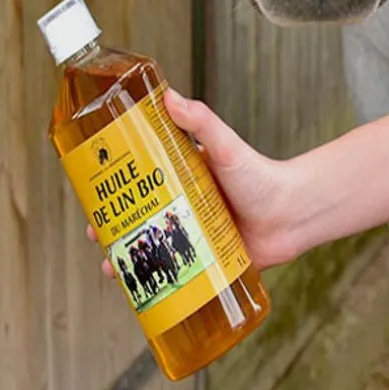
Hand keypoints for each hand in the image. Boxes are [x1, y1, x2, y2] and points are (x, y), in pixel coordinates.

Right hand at [88, 88, 301, 276]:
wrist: (294, 214)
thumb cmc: (261, 176)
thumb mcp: (226, 147)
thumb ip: (201, 122)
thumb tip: (169, 96)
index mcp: (181, 178)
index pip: (139, 182)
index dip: (114, 190)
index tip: (94, 196)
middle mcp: (184, 206)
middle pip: (139, 218)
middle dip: (114, 229)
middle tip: (96, 237)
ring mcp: (194, 235)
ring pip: (154, 248)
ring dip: (131, 259)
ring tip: (113, 270)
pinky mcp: (207, 261)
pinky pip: (178, 273)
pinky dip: (158, 283)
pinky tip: (142, 293)